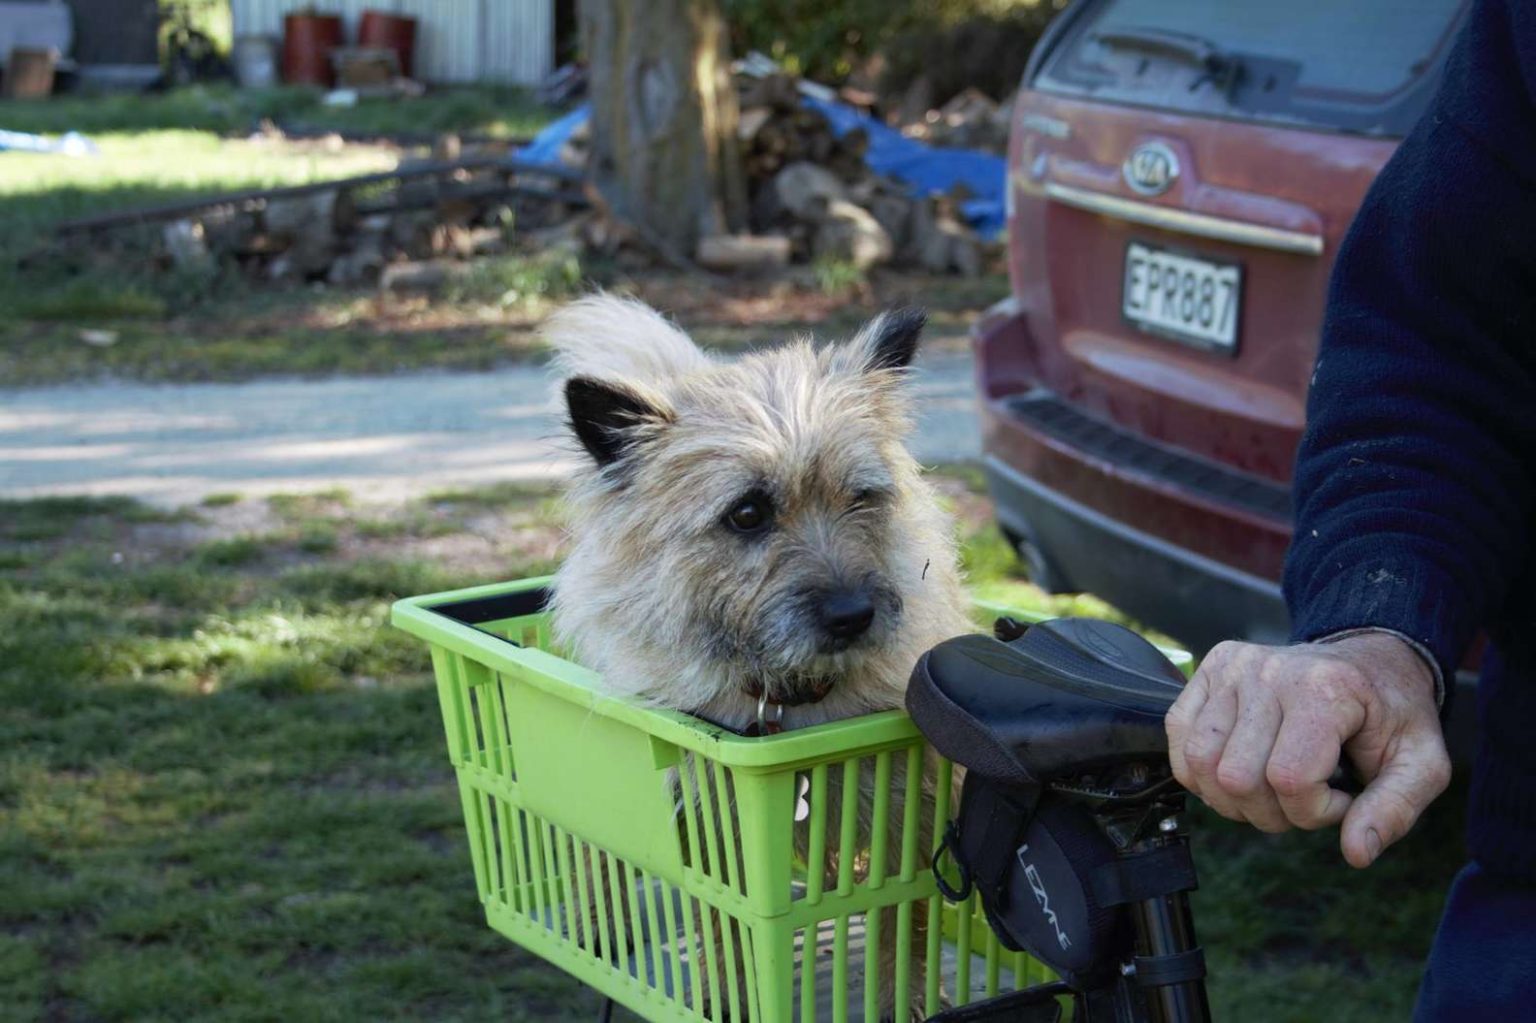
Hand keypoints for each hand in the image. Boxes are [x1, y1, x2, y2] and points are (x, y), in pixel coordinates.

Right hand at [1165, 633, 1450, 867]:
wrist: (1369, 661)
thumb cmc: (1392, 715)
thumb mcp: (1422, 762)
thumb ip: (1395, 810)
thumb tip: (1356, 852)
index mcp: (1326, 689)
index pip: (1289, 779)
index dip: (1315, 812)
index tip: (1343, 798)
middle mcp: (1270, 671)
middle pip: (1237, 778)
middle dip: (1272, 812)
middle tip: (1304, 798)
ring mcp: (1233, 668)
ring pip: (1200, 764)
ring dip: (1232, 798)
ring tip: (1270, 788)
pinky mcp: (1209, 668)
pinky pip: (1178, 736)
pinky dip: (1201, 771)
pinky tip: (1238, 770)